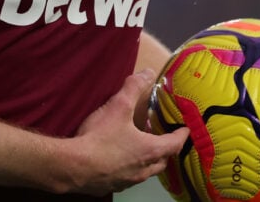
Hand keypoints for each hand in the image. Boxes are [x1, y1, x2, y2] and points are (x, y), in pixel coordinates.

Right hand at [67, 69, 189, 194]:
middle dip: (165, 149)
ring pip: (146, 172)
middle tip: (162, 137)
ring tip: (140, 148)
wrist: (74, 167)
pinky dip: (129, 169)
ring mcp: (128, 181)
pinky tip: (118, 160)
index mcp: (150, 150)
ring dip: (147, 161)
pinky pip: (127, 178)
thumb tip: (148, 72)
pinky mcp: (112, 186)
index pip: (174, 143)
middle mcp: (143, 169)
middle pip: (162, 161)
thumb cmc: (101, 137)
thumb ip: (134, 87)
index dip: (181, 135)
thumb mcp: (118, 106)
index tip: (185, 129)